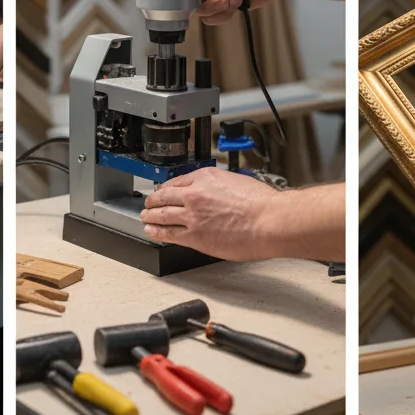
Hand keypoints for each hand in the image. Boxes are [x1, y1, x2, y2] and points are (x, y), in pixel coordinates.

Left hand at [141, 167, 280, 260]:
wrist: (268, 221)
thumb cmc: (261, 204)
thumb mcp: (236, 181)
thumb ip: (219, 186)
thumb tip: (213, 193)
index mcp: (205, 177)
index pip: (177, 181)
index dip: (168, 187)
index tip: (165, 191)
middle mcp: (195, 194)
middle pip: (165, 196)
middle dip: (154, 200)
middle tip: (149, 202)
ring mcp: (192, 216)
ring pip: (162, 214)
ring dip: (151, 215)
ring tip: (145, 217)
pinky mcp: (194, 237)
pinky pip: (169, 234)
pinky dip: (157, 232)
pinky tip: (152, 231)